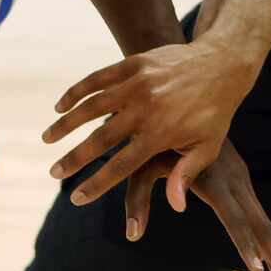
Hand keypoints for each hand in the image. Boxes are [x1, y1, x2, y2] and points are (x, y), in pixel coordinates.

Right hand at [43, 43, 256, 207]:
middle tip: (53, 173)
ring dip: (66, 124)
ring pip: (91, 107)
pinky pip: (97, 79)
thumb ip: (186, 174)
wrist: (223, 64)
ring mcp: (137, 84)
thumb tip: (174, 206)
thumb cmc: (215, 112)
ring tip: (47, 139)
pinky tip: (61, 106)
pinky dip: (76, 92)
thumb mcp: (207, 147)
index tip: (77, 198)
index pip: (121, 166)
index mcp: (161, 134)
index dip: (96, 184)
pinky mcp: (133, 64)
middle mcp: (145, 109)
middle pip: (99, 139)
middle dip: (73, 159)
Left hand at [120, 141, 270, 270]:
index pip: (233, 217)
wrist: (182, 103)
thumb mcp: (140, 166)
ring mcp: (242, 181)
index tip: (257, 269)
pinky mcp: (242, 182)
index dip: (244, 243)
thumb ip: (138, 199)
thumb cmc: (155, 139)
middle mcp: (235, 181)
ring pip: (265, 224)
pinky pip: (258, 217)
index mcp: (212, 178)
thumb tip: (133, 235)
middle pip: (262, 226)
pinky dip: (269, 242)